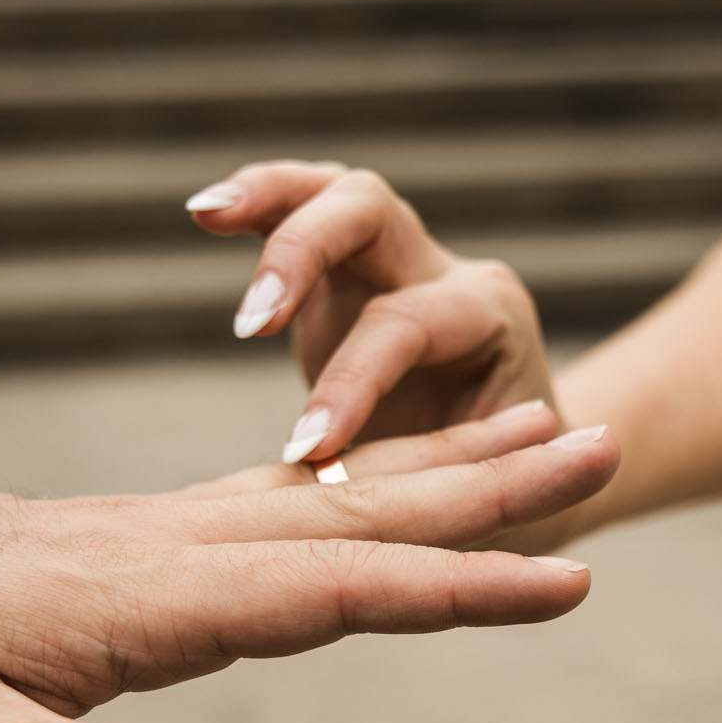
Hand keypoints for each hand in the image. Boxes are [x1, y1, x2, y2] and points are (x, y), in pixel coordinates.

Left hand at [0, 413, 615, 722]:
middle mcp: (172, 545)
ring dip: (437, 473)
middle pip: (360, 510)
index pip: (335, 584)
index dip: (457, 585)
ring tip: (531, 440)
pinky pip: (280, 508)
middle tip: (600, 442)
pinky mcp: (143, 546)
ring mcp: (161, 536)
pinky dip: (357, 491)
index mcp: (146, 593)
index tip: (568, 574)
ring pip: (330, 497)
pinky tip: (383, 487)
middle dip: (487, 488)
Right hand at [186, 162, 557, 465]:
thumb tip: (384, 532)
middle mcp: (445, 270)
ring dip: (267, 195)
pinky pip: (302, 206)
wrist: (518, 461)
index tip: (304, 452)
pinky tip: (203, 210)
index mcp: (489, 317)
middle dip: (303, 254)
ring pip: (334, 190)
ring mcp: (396, 255)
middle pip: (371, 212)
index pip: (403, 324)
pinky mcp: (349, 262)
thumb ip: (440, 488)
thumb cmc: (501, 488)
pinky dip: (256, 200)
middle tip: (248, 326)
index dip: (350, 383)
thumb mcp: (484, 491)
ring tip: (206, 213)